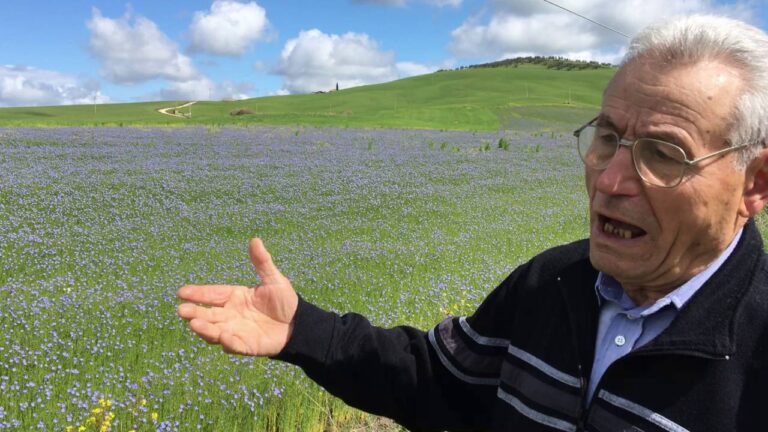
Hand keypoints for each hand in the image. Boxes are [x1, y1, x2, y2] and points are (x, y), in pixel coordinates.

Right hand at [177, 238, 298, 355]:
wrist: (299, 324)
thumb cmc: (285, 301)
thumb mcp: (274, 279)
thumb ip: (262, 262)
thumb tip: (255, 240)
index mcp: (235, 297)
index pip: (213, 294)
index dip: (197, 293)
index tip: (181, 292)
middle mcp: (231, 314)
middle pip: (208, 314)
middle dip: (194, 312)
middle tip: (181, 310)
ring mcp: (237, 331)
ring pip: (215, 331)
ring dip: (204, 328)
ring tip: (194, 323)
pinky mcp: (246, 346)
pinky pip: (234, 345)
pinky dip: (228, 342)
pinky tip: (223, 337)